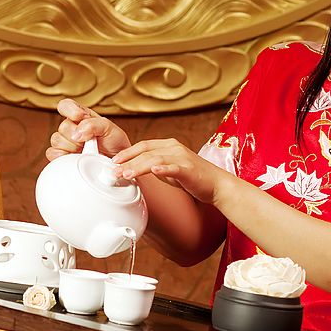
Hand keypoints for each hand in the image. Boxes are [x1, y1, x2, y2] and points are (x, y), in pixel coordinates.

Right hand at [46, 98, 131, 160]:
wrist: (117, 160)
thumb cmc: (114, 142)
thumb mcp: (109, 128)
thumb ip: (93, 124)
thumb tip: (76, 133)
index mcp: (80, 115)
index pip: (65, 106)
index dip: (69, 109)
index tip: (80, 116)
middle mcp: (71, 127)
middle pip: (63, 127)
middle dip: (78, 135)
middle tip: (90, 142)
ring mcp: (65, 142)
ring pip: (56, 140)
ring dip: (72, 146)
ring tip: (85, 150)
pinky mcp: (62, 156)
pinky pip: (52, 154)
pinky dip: (62, 156)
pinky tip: (74, 157)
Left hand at [112, 138, 232, 204]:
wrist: (217, 185)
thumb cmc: (194, 178)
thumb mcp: (170, 169)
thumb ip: (155, 167)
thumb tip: (135, 170)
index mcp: (169, 146)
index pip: (144, 145)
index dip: (128, 152)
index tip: (114, 160)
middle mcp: (175, 148)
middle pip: (146, 151)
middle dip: (128, 160)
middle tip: (114, 170)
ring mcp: (182, 157)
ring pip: (155, 159)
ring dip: (138, 166)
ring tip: (126, 174)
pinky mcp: (189, 169)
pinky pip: (173, 167)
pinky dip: (162, 168)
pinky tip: (152, 171)